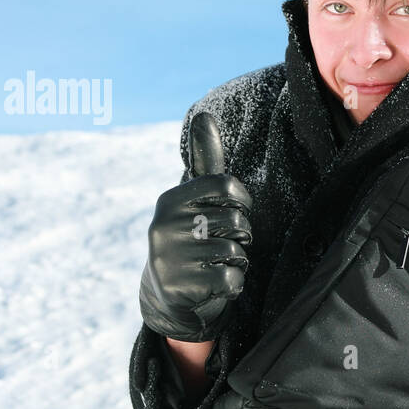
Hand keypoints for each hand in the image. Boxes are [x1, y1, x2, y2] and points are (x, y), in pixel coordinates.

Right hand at [139, 111, 253, 341]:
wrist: (167, 293)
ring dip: (238, 260)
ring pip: (236, 251)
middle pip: (237, 220)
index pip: (226, 186)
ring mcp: (171, 257)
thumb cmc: (191, 236)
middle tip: (223, 242)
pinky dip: (234, 283)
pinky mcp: (181, 286)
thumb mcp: (194, 200)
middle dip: (241, 234)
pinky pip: (232, 279)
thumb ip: (204, 162)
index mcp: (171, 200)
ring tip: (218, 263)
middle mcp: (165, 225)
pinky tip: (217, 283)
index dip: (243, 200)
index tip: (240, 209)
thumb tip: (204, 115)